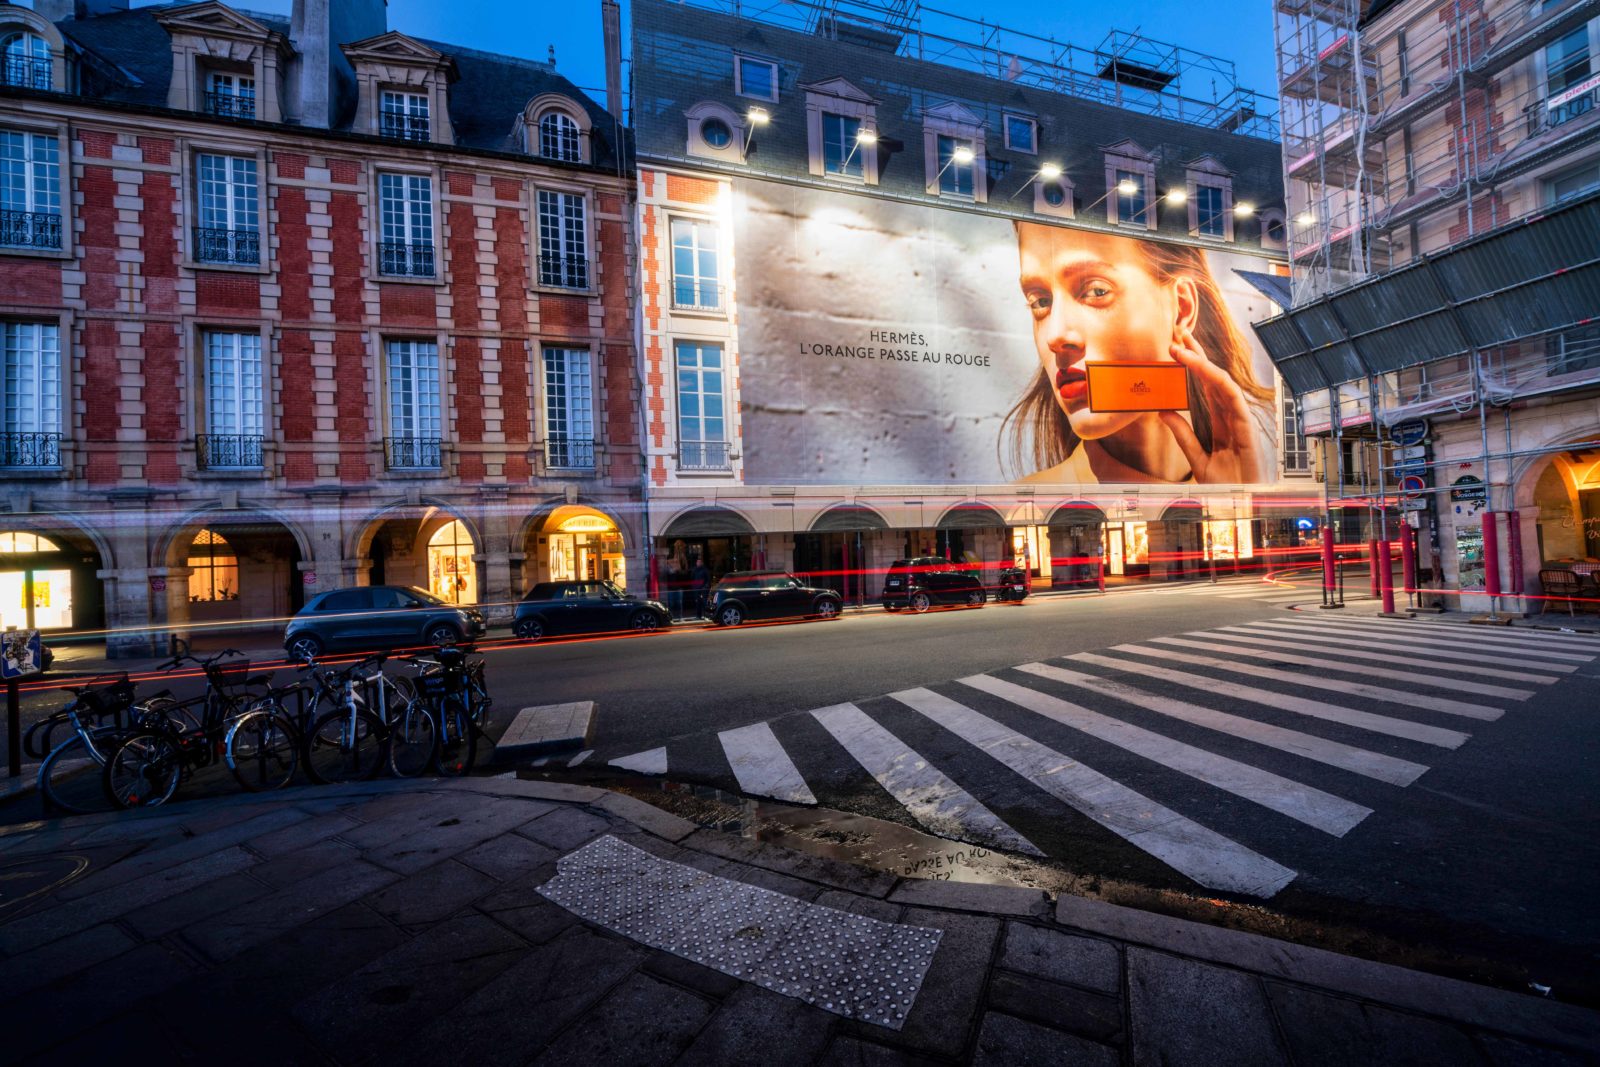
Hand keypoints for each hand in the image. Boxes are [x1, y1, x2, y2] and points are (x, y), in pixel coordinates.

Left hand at [1158, 324, 1269, 483]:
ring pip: (1221, 383)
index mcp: (1219, 422)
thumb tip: (1164, 411)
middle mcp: (1230, 416)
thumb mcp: (1197, 459)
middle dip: (1196, 353)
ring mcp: (1240, 420)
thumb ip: (1183, 435)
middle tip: (1177, 330)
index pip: (1203, 386)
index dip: (1191, 365)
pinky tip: (1204, 369)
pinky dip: (1219, 383)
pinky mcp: (1247, 428)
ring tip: (1180, 346)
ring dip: (1201, 362)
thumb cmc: (1225, 486)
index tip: (1172, 348)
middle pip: (1212, 378)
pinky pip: (1233, 400)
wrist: (1243, 505)